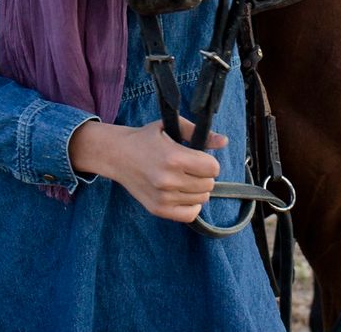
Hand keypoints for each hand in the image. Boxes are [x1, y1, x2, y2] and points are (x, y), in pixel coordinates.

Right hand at [68, 117, 226, 222]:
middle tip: (191, 168)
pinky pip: (189, 215)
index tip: (200, 158)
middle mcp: (168, 180)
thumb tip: (224, 141)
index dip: (210, 162)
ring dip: (198, 189)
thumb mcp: (170, 127)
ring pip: (201, 199)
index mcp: (174, 157)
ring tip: (185, 179)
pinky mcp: (158, 209)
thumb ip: (197, 133)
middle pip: (209, 184)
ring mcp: (163, 197)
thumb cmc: (145, 138)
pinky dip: (192, 205)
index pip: (212, 168)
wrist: (116, 155)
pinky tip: (184, 194)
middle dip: (205, 175)